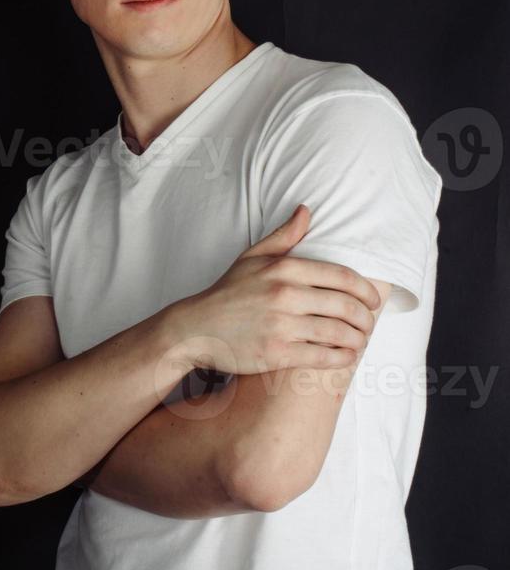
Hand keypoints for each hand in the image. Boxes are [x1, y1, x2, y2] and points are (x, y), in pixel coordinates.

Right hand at [163, 204, 379, 373]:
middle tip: (369, 323)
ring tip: (360, 340)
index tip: (374, 300)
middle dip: (366, 318)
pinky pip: (322, 357)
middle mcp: (284, 295)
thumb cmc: (227, 292)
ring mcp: (281, 325)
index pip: (342, 277)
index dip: (366, 290)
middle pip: (346, 306)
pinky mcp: (277, 353)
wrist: (195, 328)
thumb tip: (307, 211)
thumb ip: (284, 235)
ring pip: (338, 333)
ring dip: (357, 339)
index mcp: (283, 269)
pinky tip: (345, 356)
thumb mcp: (251, 258)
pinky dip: (342, 358)